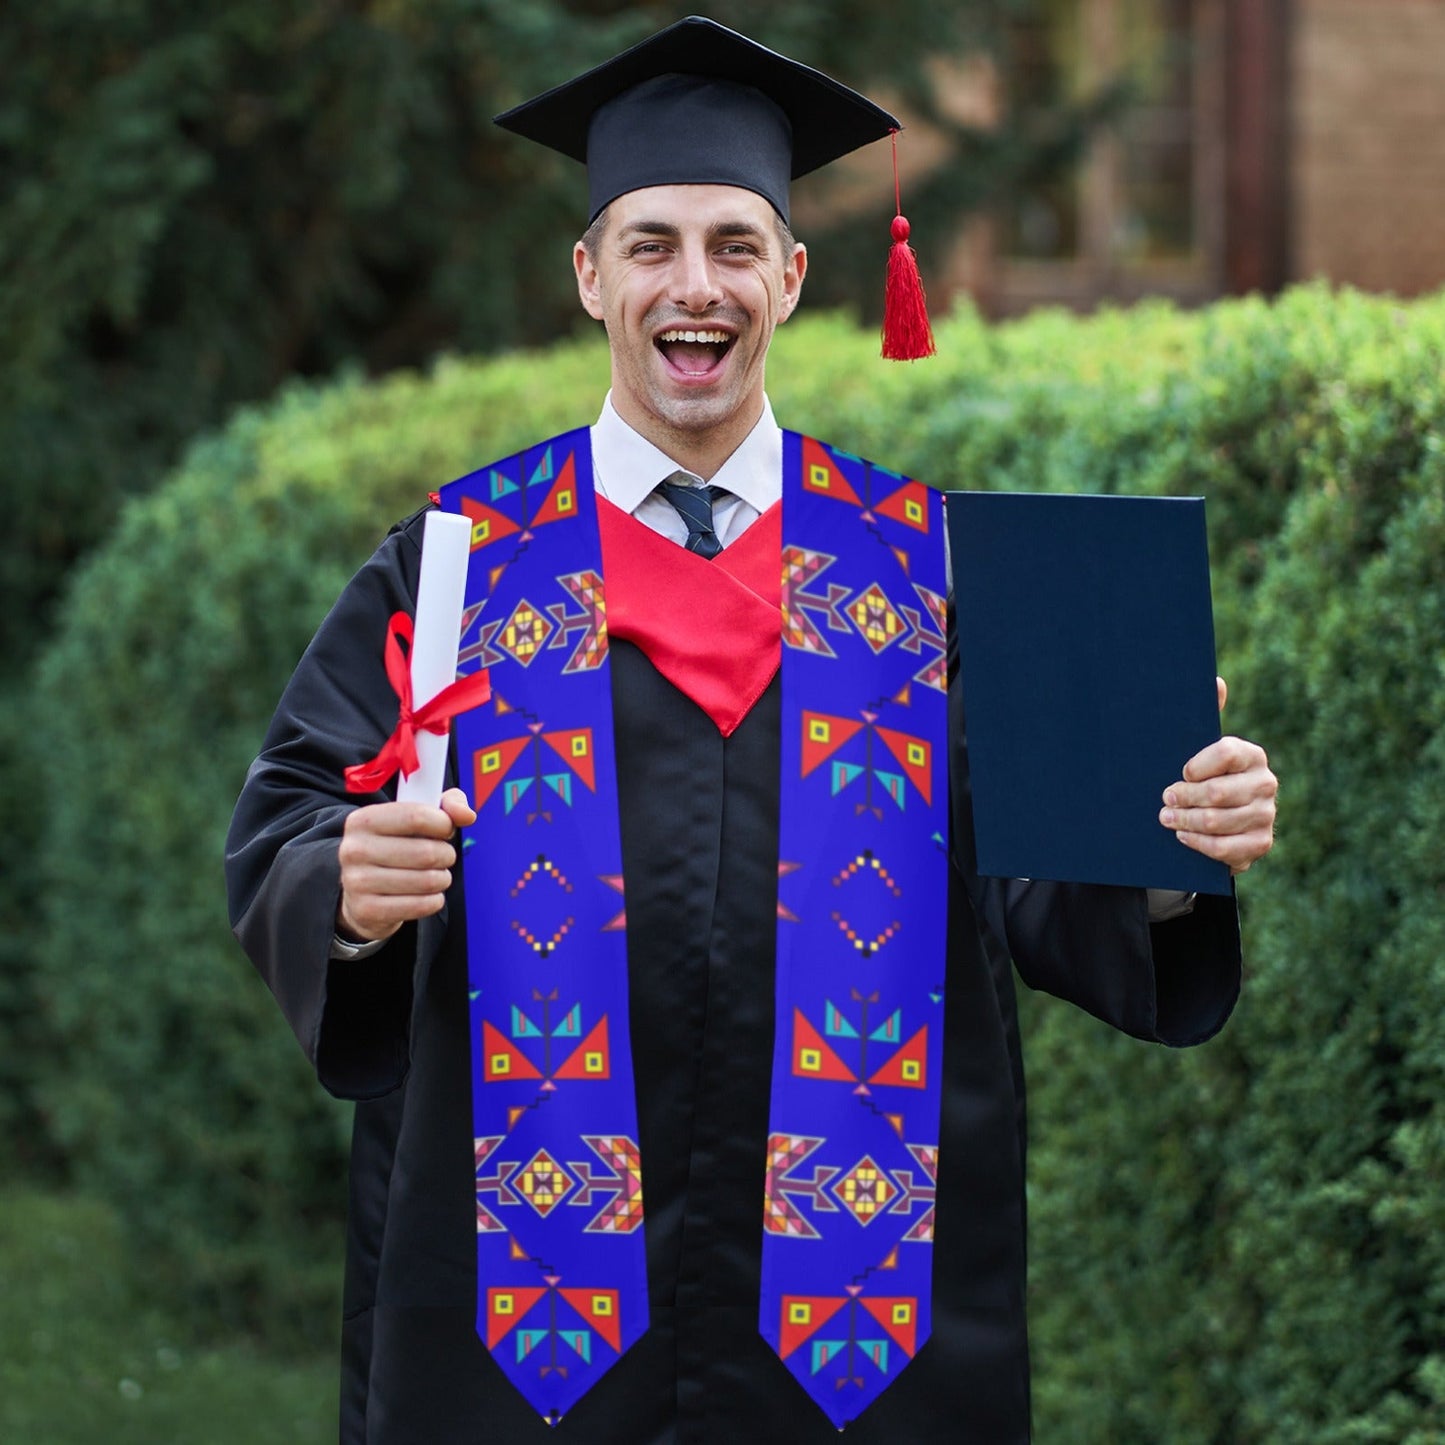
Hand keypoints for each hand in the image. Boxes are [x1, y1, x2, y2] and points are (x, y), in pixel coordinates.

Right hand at [336, 787, 476, 942]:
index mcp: (363, 820)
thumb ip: (447, 805)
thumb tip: (467, 815)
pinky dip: (434, 900)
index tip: (446, 829)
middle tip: (443, 857)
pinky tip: (428, 895)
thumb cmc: (396, 847)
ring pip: (427, 881)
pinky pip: (420, 906)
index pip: (416, 816)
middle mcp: (354, 849)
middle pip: (426, 852)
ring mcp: (357, 882)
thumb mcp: (416, 817)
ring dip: (442, 879)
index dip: (443, 824)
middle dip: (446, 855)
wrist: (361, 892)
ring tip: (436, 875)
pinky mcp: (367, 910)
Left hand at [1159, 678, 1276, 873]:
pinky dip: (1199, 843)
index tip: (1180, 772)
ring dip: (1185, 821)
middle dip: (1183, 797)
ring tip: (1166, 818)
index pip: (1225, 753)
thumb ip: (1206, 715)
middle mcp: (1265, 783)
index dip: (1196, 765)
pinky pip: (1225, 848)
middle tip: (1164, 799)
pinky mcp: (1260, 843)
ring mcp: (1266, 815)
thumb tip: (1216, 681)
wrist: (1219, 820)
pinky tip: (1183, 837)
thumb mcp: (1199, 748)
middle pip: (1218, 792)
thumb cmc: (1203, 777)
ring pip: (1217, 821)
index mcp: (1251, 755)